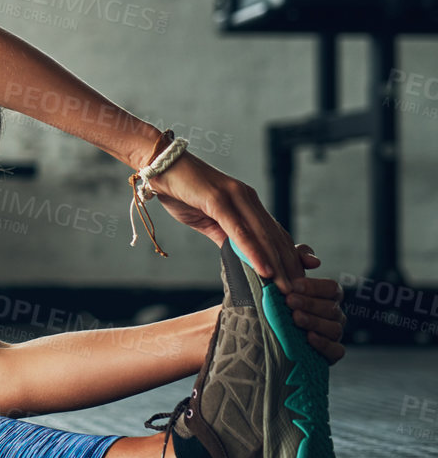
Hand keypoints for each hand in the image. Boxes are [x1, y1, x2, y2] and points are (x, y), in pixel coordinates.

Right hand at [142, 152, 313, 293]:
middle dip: (288, 267)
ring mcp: (234, 197)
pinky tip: (264, 270)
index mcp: (245, 202)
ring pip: (262, 236)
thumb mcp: (206, 219)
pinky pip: (240, 231)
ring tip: (286, 288)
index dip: (287, 259)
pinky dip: (254, 252)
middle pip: (274, 237)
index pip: (274, 234)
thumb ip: (225, 235)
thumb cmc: (180, 190)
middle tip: (298, 293)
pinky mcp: (218, 200)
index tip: (295, 282)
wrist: (159, 164)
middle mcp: (246, 198)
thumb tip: (239, 256)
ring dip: (277, 265)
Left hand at [283, 249, 347, 364]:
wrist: (268, 330)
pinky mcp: (330, 354)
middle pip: (331, 308)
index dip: (314, 287)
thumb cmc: (280, 297)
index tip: (293, 285)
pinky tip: (309, 338)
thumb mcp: (286, 273)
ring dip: (314, 322)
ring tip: (295, 318)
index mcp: (328, 295)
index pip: (332, 289)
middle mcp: (335, 314)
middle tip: (289, 301)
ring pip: (334, 328)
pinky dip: (324, 345)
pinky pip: (336, 350)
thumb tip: (315, 261)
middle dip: (310, 304)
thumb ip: (299, 258)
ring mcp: (334, 334)